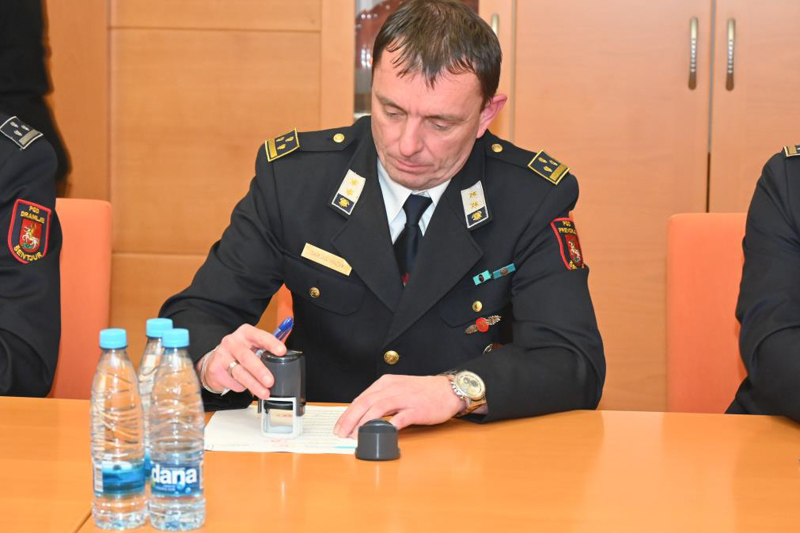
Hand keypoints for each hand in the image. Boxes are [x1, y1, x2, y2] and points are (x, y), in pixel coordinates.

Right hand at [197, 324, 286, 398]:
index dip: (271, 343)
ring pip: (239, 373)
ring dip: (253, 385)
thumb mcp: (252, 346)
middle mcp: (232, 342)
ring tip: (264, 393)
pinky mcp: (215, 369)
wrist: (215, 361)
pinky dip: (241, 386)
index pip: (259, 336)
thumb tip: (283, 361)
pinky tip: (244, 386)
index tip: (281, 351)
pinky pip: (232, 381)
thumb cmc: (239, 352)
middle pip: (247, 357)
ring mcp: (222, 355)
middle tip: (270, 381)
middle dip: (260, 371)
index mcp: (245, 333)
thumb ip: (265, 351)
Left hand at [333, 375, 464, 437]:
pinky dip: (387, 426)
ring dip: (364, 423)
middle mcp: (393, 388)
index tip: (339, 426)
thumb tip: (363, 417)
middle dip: (350, 419)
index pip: (361, 398)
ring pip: (378, 409)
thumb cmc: (423, 392)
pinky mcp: (416, 409)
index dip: (347, 413)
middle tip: (341, 434)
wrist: (448, 390)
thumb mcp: (398, 389)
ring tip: (355, 436)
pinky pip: (399, 418)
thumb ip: (382, 400)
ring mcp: (405, 398)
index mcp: (386, 383)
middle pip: (365, 403)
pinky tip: (379, 434)